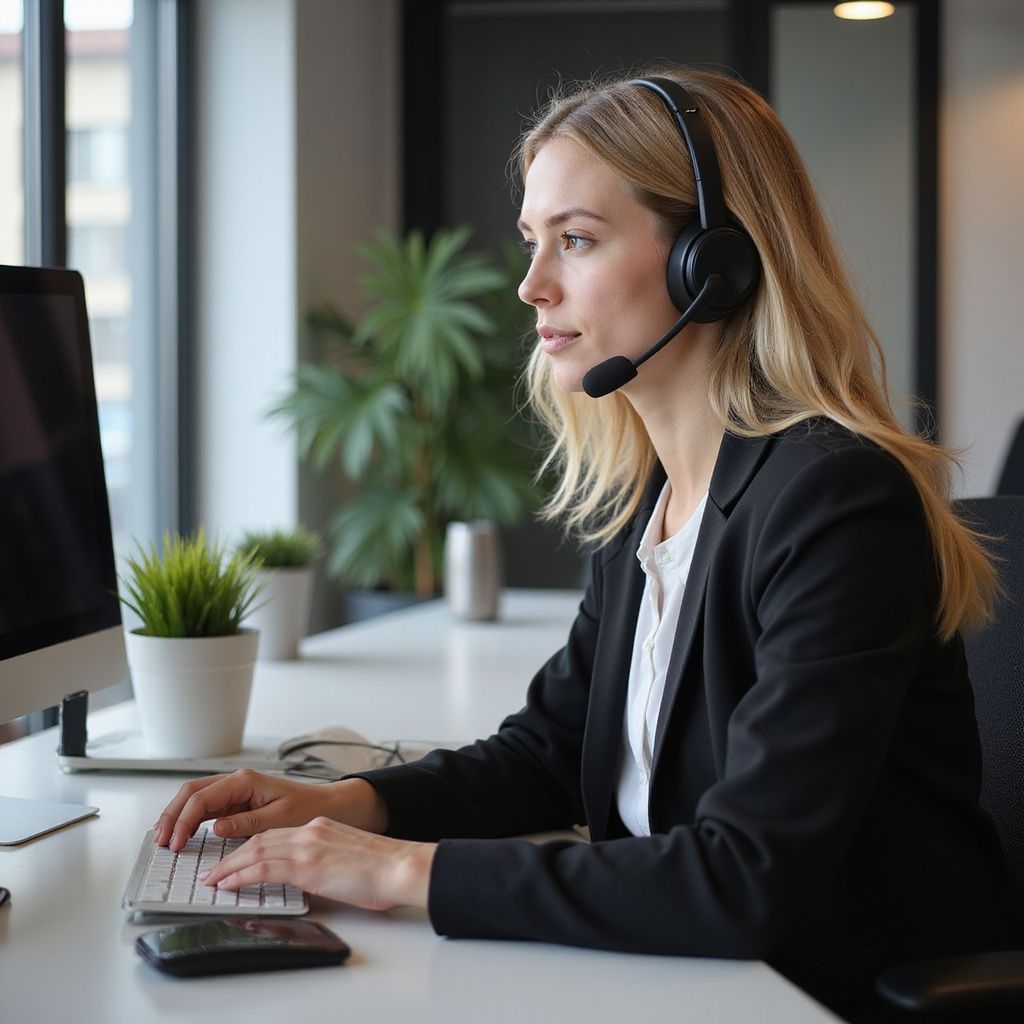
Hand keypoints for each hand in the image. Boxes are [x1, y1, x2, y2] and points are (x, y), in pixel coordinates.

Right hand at [153, 770, 386, 851]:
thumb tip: (217, 828)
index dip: (184, 820)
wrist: (327, 806)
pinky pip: (206, 808)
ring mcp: (235, 791)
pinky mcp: (237, 803)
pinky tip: (181, 834)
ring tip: (163, 838)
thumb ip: (247, 822)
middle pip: (191, 792)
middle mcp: (237, 782)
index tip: (175, 843)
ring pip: (195, 798)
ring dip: (177, 816)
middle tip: (159, 841)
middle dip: (172, 815)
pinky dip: (190, 819)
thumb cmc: (307, 809)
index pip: (202, 797)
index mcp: (245, 781)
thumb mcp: (279, 818)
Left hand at [198, 817, 435, 910]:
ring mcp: (308, 846)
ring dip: (229, 867)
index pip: (277, 835)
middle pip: (261, 840)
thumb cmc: (384, 869)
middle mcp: (311, 831)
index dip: (252, 848)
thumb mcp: (349, 857)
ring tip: (213, 880)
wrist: (400, 866)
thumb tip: (317, 878)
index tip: (237, 860)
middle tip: (215, 871)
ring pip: (256, 852)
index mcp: (321, 828)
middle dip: (234, 856)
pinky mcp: (307, 865)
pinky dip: (241, 876)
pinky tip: (227, 885)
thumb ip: (327, 861)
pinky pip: (264, 868)